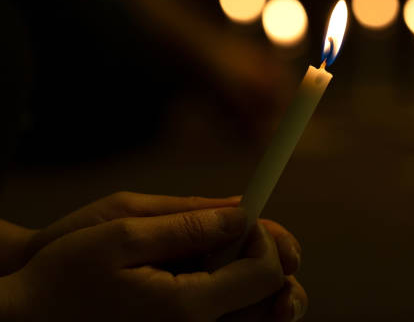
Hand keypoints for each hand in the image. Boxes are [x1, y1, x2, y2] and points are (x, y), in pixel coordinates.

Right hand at [4, 207, 285, 320]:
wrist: (32, 321)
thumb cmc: (66, 276)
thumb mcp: (120, 232)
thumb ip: (187, 223)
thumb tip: (240, 213)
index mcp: (187, 309)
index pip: (266, 273)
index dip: (266, 238)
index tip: (244, 218)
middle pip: (271, 300)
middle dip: (268, 257)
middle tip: (245, 233)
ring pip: (257, 316)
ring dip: (256, 277)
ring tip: (232, 251)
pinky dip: (237, 296)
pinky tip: (214, 274)